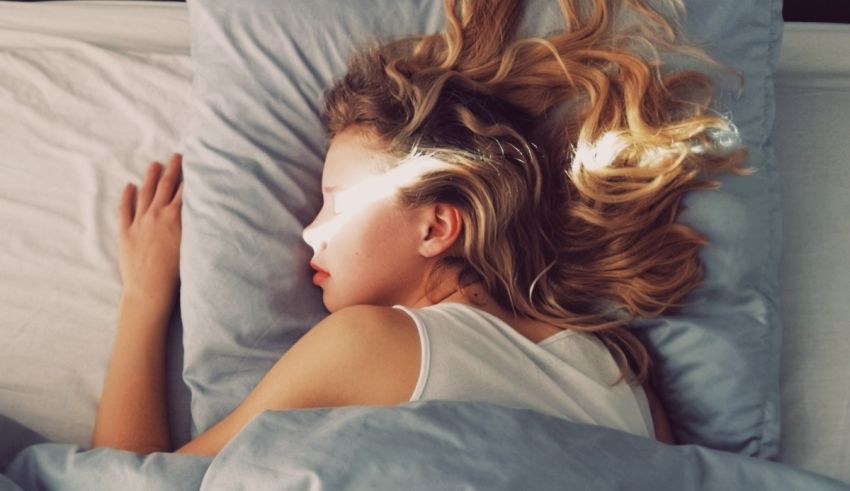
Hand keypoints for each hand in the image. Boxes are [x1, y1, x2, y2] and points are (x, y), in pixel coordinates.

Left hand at [117, 153, 183, 302]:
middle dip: (172, 169)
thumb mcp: (192, 245)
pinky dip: (126, 196)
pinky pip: (124, 210)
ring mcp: (139, 222)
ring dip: (150, 177)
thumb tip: (200, 210)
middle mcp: (156, 215)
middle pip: (165, 186)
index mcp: (175, 218)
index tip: (195, 164)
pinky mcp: (125, 233)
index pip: (184, 191)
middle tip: (177, 156)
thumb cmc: (177, 274)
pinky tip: (128, 186)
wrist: (149, 290)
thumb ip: (193, 225)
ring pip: (145, 194)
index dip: (190, 177)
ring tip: (154, 164)